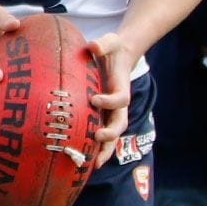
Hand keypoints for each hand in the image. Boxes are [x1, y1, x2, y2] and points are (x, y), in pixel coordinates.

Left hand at [88, 30, 141, 167]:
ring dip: (105, 150)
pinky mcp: (102, 117)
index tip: (94, 98)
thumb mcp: (110, 41)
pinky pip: (102, 137)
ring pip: (112, 136)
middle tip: (97, 135)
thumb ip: (103, 44)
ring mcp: (111, 113)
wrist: (117, 57)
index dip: (110, 101)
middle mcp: (118, 104)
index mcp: (121, 87)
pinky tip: (85, 161)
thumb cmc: (111, 49)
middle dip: (111, 133)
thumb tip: (94, 46)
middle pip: (120, 123)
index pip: (121, 99)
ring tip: (93, 163)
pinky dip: (96, 149)